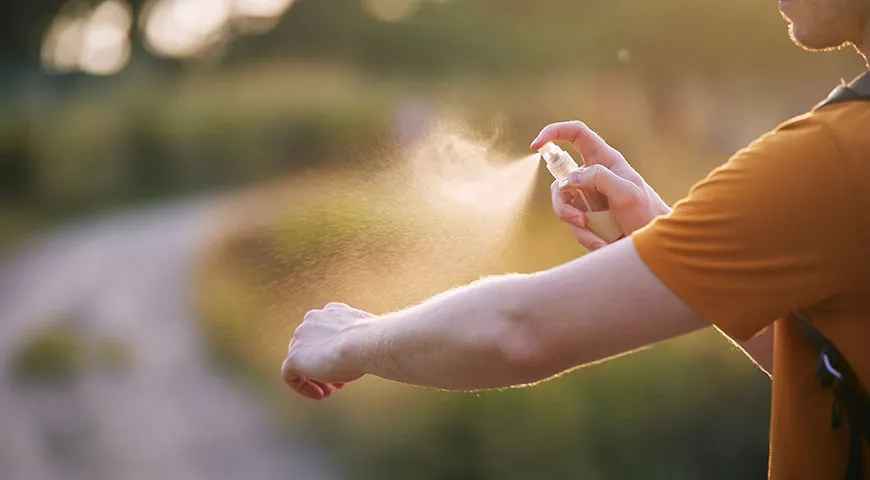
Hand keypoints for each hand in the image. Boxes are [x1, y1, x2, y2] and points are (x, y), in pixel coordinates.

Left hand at [281, 302, 370, 399]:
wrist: (364, 343)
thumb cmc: (372, 341)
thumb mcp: (367, 336)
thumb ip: (360, 340)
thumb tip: (367, 351)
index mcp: (330, 312)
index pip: (326, 333)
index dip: (335, 352)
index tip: (346, 366)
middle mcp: (312, 320)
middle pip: (312, 347)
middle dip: (325, 365)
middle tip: (338, 382)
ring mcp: (300, 338)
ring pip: (301, 360)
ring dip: (315, 377)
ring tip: (329, 391)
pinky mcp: (294, 357)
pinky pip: (290, 375)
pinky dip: (302, 386)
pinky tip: (318, 395)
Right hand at [531, 121, 670, 250]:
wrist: (652, 245)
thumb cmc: (646, 214)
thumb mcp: (627, 193)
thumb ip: (599, 178)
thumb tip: (570, 179)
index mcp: (605, 160)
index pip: (576, 134)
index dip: (554, 133)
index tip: (536, 145)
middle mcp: (593, 175)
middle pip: (560, 179)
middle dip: (563, 203)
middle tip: (579, 220)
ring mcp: (587, 195)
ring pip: (562, 203)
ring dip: (575, 224)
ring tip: (597, 237)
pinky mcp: (585, 214)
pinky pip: (571, 222)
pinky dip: (583, 236)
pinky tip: (602, 243)